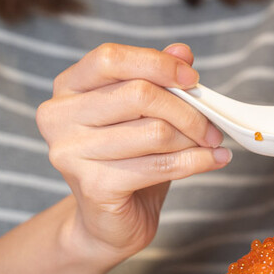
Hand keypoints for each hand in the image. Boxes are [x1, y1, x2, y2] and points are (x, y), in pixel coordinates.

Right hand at [36, 43, 230, 261]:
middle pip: (140, 94)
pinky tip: (214, 160)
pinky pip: (160, 166)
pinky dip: (197, 161)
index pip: (110, 58)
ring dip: (193, 139)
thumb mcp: (145, 112)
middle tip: (212, 125)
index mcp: (68, 87)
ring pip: (155, 132)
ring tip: (209, 144)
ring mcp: (71, 153)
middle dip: (187, 110)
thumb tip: (182, 52)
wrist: (107, 222)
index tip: (193, 80)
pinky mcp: (93, 186)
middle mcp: (59, 116)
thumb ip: (159, 78)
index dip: (157, 64)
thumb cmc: (128, 158)